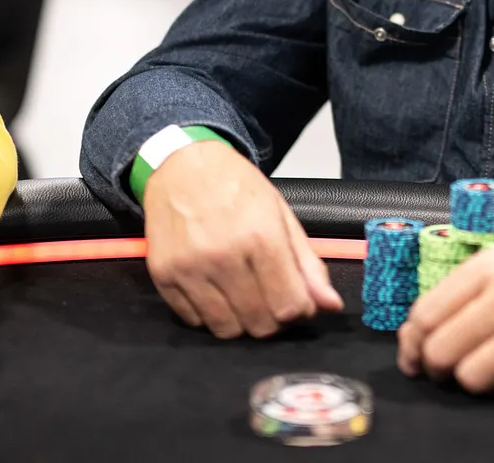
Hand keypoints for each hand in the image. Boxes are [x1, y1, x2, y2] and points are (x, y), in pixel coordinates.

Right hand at [142, 140, 342, 337]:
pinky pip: (193, 321)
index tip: (297, 302)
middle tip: (270, 299)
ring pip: (226, 329)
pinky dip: (209, 315)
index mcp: (261, 237)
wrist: (183, 165)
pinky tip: (216, 291)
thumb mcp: (281, 216)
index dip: (299, 311)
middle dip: (273, 319)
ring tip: (243, 296)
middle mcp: (224, 256)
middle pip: (260, 323)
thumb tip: (330, 305)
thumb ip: (307, 264)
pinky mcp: (163, 276)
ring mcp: (190, 268)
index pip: (289, 305)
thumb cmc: (235, 186)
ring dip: (241, 321)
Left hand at [397, 224, 493, 399]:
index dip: (411, 345)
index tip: (414, 357)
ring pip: (472, 379)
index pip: (424, 316)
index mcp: (488, 268)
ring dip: (475, 381)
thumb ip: (464, 291)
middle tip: (448, 369)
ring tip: (489, 368)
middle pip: (442, 353)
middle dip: (439, 369)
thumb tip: (421, 331)